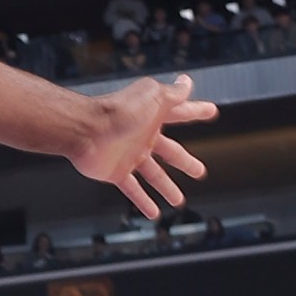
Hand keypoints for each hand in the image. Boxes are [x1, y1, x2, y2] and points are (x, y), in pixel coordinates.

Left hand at [57, 75, 215, 219]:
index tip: (210, 111)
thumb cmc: (117, 111)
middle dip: (185, 162)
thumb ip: (172, 92)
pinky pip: (132, 190)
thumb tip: (187, 81)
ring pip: (154, 175)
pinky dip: (143, 202)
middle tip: (199, 171)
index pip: (181, 113)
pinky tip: (153, 213)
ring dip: (167, 188)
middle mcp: (143, 137)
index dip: (196, 111)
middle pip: (171, 152)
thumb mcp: (153, 96)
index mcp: (153, 117)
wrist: (85, 130)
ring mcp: (129, 155)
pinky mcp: (116, 172)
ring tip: (178, 201)